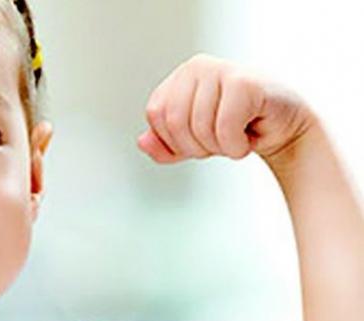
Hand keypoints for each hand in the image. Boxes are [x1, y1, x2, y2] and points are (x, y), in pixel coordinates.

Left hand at [137, 54, 313, 168]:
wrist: (284, 129)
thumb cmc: (236, 129)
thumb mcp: (192, 142)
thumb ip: (163, 145)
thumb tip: (142, 142)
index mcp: (180, 76)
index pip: (155, 114)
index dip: (174, 139)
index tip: (199, 140)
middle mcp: (197, 66)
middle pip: (174, 122)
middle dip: (196, 147)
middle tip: (220, 142)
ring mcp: (221, 70)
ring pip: (199, 128)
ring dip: (220, 148)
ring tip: (236, 137)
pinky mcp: (244, 82)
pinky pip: (224, 129)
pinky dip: (236, 147)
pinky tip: (250, 137)